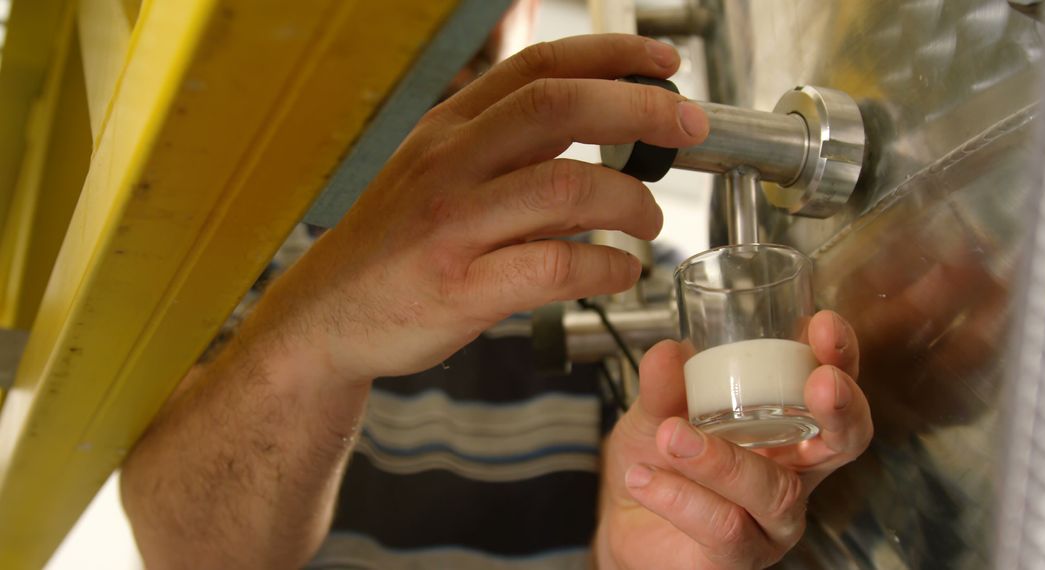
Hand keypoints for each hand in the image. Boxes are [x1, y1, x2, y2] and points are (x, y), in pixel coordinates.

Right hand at [252, 34, 708, 380]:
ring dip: (630, 201)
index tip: (665, 65)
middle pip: (558, 108)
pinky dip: (607, 267)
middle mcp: (448, 163)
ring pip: (565, 189)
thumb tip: (600, 123)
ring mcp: (451, 225)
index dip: (611, 55)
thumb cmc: (397, 244)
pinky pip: (555, 268)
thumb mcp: (438, 170)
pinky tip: (622, 271)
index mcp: (449, 127)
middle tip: (688, 127)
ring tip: (649, 220)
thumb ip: (509, 147)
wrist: (328, 315)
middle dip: (640, 109)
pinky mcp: (460, 288)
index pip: (539, 67)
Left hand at [595, 311, 872, 568]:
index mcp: (785, 426)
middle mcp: (791, 473)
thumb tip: (672, 350)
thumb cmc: (659, 462)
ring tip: (673, 435)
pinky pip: (725, 527)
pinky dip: (681, 498)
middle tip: (819, 381)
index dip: (839, 359)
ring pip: (774, 490)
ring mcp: (771, 520)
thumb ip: (662, 385)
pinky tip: (645, 479)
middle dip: (838, 409)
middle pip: (843, 444)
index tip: (823, 325)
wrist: (623, 521)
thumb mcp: (655, 412)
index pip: (833, 390)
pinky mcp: (742, 556)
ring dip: (722, 459)